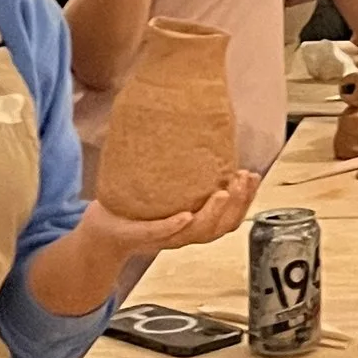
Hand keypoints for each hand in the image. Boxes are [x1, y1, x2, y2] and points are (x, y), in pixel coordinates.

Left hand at [92, 167, 257, 254]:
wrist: (104, 231)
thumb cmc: (139, 206)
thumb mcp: (167, 185)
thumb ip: (184, 166)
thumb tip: (197, 120)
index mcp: (196, 223)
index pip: (231, 216)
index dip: (247, 198)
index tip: (252, 175)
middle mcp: (185, 234)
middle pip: (222, 226)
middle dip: (238, 204)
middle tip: (242, 180)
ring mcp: (164, 237)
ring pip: (198, 232)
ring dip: (213, 215)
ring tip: (223, 194)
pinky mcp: (139, 235)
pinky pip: (161, 232)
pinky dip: (175, 226)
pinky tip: (186, 215)